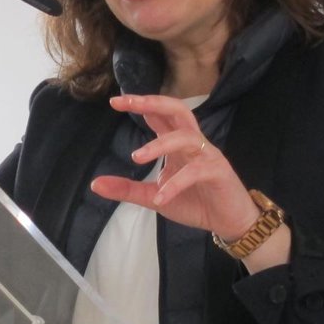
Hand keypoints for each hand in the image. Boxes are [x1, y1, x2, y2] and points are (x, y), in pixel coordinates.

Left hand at [90, 94, 289, 270]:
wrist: (229, 222)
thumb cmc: (195, 202)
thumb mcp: (154, 197)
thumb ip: (127, 189)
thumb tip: (94, 184)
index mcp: (177, 144)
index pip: (158, 116)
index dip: (140, 105)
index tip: (116, 101)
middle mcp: (193, 143)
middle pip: (177, 110)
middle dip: (153, 103)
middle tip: (128, 103)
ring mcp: (207, 155)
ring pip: (186, 137)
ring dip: (160, 144)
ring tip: (137, 158)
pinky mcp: (218, 172)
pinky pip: (196, 171)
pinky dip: (176, 183)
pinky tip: (161, 197)